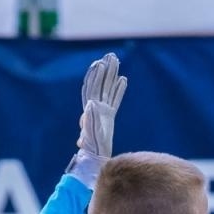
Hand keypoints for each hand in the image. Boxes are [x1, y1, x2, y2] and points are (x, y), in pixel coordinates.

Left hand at [68, 52, 127, 187]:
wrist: (96, 158)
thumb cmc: (91, 149)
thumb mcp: (89, 135)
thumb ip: (90, 120)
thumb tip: (90, 103)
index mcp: (92, 109)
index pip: (93, 88)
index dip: (96, 76)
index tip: (100, 63)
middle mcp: (97, 107)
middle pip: (102, 84)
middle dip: (106, 70)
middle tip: (111, 55)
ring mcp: (103, 110)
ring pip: (108, 89)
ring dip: (112, 75)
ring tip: (116, 61)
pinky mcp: (109, 115)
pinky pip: (115, 99)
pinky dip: (119, 90)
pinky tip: (124, 80)